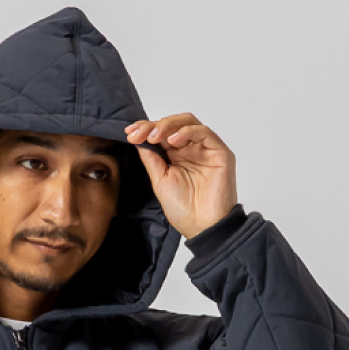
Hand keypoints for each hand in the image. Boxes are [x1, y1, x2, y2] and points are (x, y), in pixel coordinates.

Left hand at [125, 113, 237, 238]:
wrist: (202, 226)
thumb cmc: (184, 209)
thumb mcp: (159, 180)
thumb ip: (151, 158)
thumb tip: (137, 138)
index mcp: (176, 156)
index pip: (161, 134)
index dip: (144, 129)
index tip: (128, 132)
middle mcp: (191, 149)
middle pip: (173, 124)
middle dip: (153, 126)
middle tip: (139, 134)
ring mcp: (206, 149)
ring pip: (188, 123)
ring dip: (168, 126)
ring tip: (153, 136)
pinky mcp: (220, 153)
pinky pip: (204, 133)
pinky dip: (187, 132)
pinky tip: (172, 140)